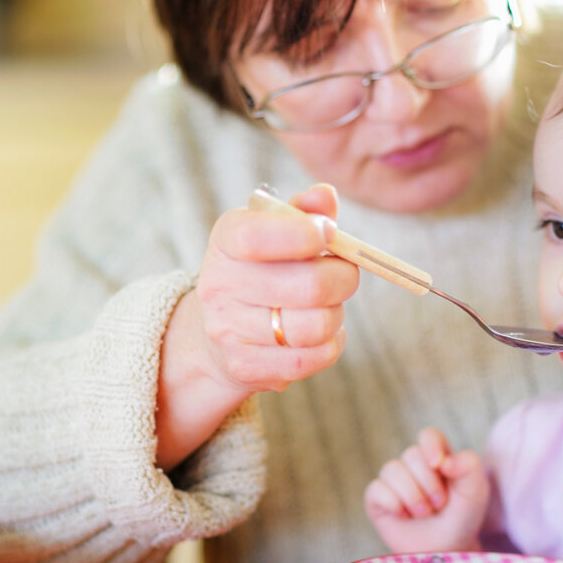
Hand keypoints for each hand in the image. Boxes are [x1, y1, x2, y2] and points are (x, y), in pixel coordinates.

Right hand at [192, 184, 358, 389]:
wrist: (219, 331)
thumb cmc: (261, 269)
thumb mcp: (274, 230)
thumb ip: (303, 210)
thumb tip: (326, 196)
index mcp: (225, 241)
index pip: (256, 237)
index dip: (302, 234)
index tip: (329, 232)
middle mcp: (218, 285)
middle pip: (309, 286)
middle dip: (344, 278)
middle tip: (345, 273)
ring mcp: (228, 330)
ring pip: (316, 326)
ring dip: (337, 314)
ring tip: (328, 306)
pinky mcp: (245, 366)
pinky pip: (312, 359)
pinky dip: (330, 344)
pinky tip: (322, 333)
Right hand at [364, 428, 488, 553]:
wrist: (445, 551)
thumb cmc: (462, 519)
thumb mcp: (476, 491)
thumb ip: (468, 466)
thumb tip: (442, 460)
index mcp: (438, 458)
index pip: (429, 436)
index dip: (430, 446)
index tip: (439, 465)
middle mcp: (413, 466)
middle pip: (411, 454)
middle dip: (428, 483)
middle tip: (440, 504)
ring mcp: (393, 482)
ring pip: (391, 469)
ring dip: (412, 495)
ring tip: (424, 513)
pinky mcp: (377, 499)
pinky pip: (376, 490)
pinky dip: (393, 503)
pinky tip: (403, 516)